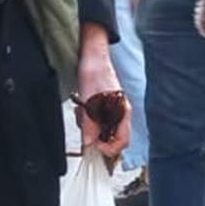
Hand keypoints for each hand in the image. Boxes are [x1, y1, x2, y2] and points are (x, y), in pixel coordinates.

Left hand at [76, 37, 131, 158]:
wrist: (92, 56)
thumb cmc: (94, 72)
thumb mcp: (89, 101)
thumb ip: (90, 123)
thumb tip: (88, 142)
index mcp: (122, 112)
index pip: (123, 141)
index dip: (109, 148)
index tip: (94, 146)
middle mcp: (120, 113)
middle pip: (111, 138)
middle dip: (96, 136)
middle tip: (84, 127)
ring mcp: (113, 110)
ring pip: (102, 130)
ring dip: (89, 126)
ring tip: (81, 113)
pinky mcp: (105, 106)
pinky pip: (97, 120)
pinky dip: (88, 118)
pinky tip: (82, 108)